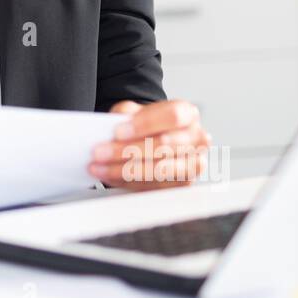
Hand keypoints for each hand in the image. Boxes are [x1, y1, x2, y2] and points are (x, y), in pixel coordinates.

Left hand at [88, 99, 211, 190]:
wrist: (155, 139)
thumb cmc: (147, 125)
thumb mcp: (135, 111)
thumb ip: (126, 113)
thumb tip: (110, 126)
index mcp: (188, 114)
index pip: (172, 116)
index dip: (145, 124)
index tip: (118, 131)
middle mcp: (197, 139)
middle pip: (165, 145)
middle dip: (128, 150)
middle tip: (100, 152)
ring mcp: (194, 164)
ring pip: (161, 170)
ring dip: (125, 170)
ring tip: (100, 167)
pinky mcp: (184, 185)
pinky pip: (155, 187)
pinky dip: (128, 182)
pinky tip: (110, 176)